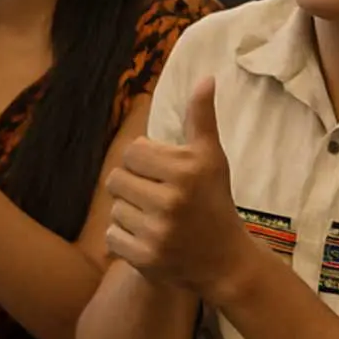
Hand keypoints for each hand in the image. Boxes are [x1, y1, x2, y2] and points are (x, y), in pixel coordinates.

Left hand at [103, 78, 250, 297]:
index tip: (164, 174)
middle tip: (157, 197)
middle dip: (133, 187)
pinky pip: (112, 237)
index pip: (132, 151)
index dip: (145, 162)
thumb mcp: (213, 159)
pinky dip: (125, 238)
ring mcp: (158, 231)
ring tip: (155, 219)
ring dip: (130, 213)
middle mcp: (172, 199)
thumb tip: (205, 78)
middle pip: (116, 179)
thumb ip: (202, 119)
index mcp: (187, 170)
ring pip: (114, 209)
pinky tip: (149, 238)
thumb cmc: (215, 202)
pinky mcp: (145, 257)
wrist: (226, 260)